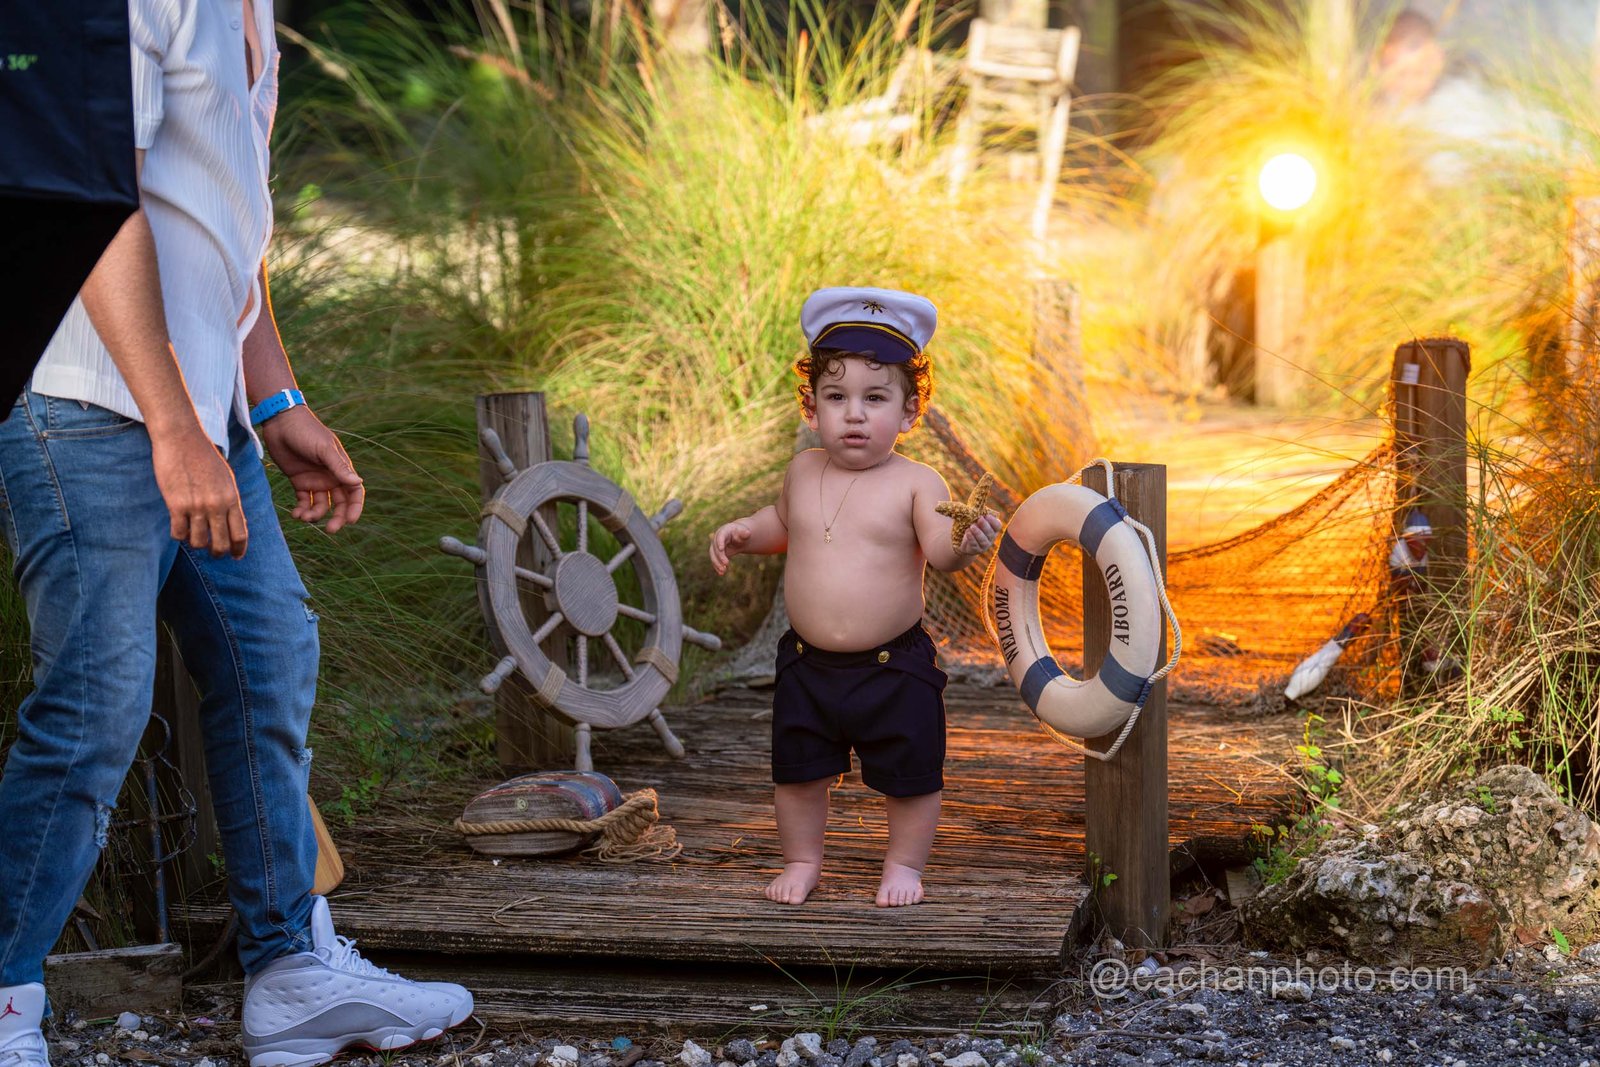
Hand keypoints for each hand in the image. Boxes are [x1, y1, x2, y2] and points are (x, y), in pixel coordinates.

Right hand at [150, 426, 248, 557]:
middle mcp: (217, 505)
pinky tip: (178, 528)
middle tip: (213, 553)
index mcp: (232, 498)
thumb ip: (229, 500)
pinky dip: (179, 536)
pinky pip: (178, 533)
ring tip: (193, 537)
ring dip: (196, 544)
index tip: (235, 557)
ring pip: (198, 542)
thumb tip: (233, 522)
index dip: (239, 549)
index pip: (240, 533)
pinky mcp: (176, 504)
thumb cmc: (203, 457)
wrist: (181, 438)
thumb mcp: (225, 479)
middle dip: (218, 552)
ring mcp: (196, 506)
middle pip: (221, 543)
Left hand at [258, 406, 364, 532]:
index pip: (354, 492)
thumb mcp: (323, 449)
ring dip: (314, 515)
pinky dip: (301, 510)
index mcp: (341, 468)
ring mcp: (314, 480)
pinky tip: (295, 513)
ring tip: (303, 517)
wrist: (280, 421)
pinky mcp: (299, 481)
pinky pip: (303, 501)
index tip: (350, 521)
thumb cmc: (306, 431)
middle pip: (339, 503)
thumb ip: (339, 467)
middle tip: (330, 530)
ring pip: (320, 505)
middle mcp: (330, 477)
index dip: (355, 507)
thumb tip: (358, 483)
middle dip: (337, 518)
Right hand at [709, 521, 751, 574]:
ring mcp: (715, 546)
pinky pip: (715, 560)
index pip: (720, 537)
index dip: (720, 542)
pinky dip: (717, 567)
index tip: (721, 549)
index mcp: (723, 531)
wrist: (737, 537)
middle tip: (727, 563)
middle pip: (715, 548)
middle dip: (720, 556)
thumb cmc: (741, 533)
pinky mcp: (716, 554)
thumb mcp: (744, 532)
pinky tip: (721, 573)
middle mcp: (717, 539)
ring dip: (717, 563)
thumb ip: (745, 533)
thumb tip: (748, 533)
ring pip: (713, 555)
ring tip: (723, 571)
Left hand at [959, 513, 1001, 555]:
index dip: (993, 521)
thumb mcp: (975, 519)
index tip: (987, 515)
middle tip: (979, 519)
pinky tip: (967, 532)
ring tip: (972, 526)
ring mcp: (984, 545)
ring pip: (983, 540)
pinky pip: (975, 545)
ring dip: (978, 532)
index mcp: (993, 529)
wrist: (963, 541)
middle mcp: (991, 538)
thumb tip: (975, 503)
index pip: (997, 525)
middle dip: (985, 525)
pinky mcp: (976, 550)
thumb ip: (977, 513)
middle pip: (991, 533)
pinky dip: (971, 538)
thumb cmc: (971, 526)